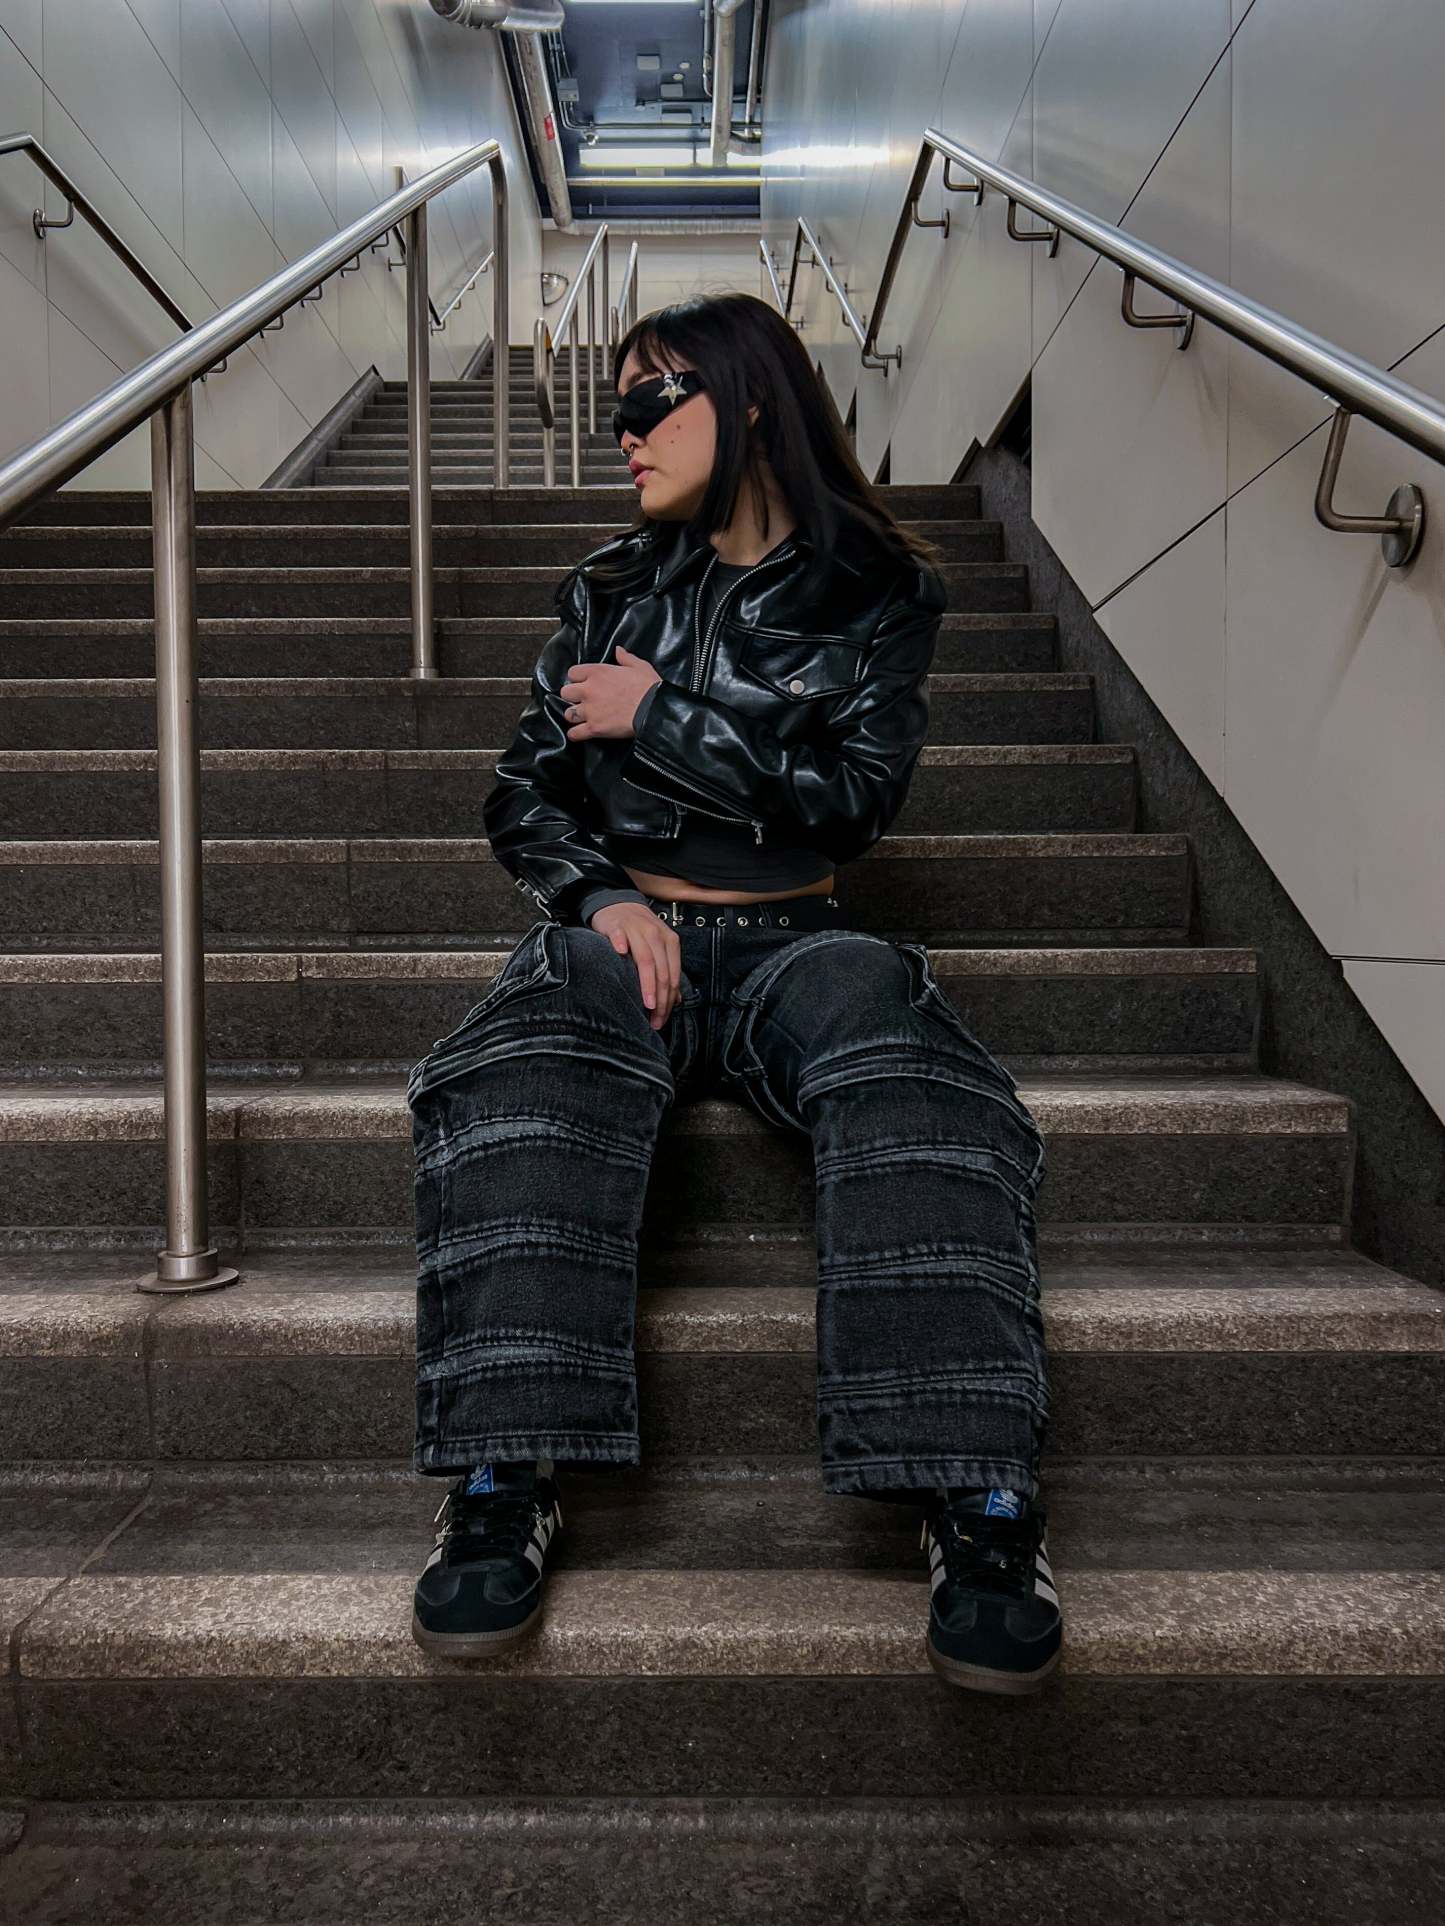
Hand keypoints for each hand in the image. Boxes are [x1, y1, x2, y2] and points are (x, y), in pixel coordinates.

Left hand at [560, 646, 660, 740]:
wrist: (654, 709)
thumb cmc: (648, 688)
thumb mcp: (639, 666)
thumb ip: (625, 658)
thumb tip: (618, 650)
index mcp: (597, 673)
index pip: (572, 673)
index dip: (577, 679)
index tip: (584, 683)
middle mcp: (589, 690)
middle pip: (566, 693)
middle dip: (573, 697)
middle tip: (582, 701)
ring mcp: (590, 710)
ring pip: (568, 714)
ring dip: (574, 716)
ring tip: (582, 717)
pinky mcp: (594, 728)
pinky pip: (575, 733)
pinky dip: (576, 734)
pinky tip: (580, 733)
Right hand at [589, 900, 681, 1029]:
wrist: (619, 904)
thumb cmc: (638, 930)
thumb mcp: (657, 948)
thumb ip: (667, 970)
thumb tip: (676, 999)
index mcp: (669, 941)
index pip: (672, 975)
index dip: (669, 1000)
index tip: (662, 1018)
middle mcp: (656, 934)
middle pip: (662, 971)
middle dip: (660, 999)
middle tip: (655, 1019)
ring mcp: (636, 929)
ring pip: (646, 959)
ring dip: (647, 983)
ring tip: (647, 1004)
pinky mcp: (617, 925)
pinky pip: (620, 935)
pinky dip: (621, 944)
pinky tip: (620, 954)